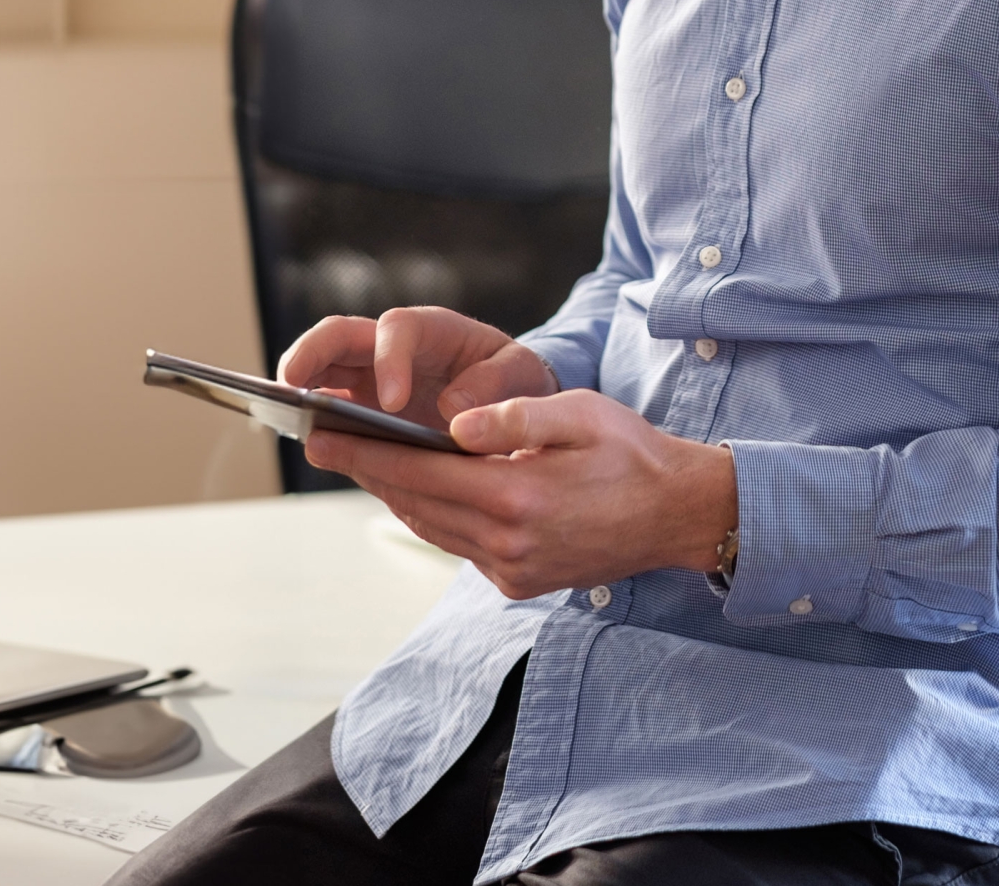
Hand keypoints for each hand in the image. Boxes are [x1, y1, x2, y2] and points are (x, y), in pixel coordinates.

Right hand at [278, 307, 556, 425]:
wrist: (515, 401)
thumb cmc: (518, 380)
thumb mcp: (520, 376)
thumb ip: (494, 388)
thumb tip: (453, 413)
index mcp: (433, 330)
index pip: (397, 329)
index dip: (389, 360)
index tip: (392, 403)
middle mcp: (392, 346)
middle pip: (337, 335)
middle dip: (310, 355)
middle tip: (293, 388)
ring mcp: (370, 376)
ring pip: (321, 368)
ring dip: (299, 387)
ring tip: (285, 418)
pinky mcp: (362, 408)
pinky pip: (329, 409)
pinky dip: (314, 422)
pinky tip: (312, 446)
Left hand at [301, 388, 738, 599]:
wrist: (680, 516)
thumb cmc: (632, 454)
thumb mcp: (581, 415)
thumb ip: (516, 418)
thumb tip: (455, 423)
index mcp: (517, 498)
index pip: (418, 473)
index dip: (362, 453)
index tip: (318, 434)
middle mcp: (508, 544)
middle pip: (415, 503)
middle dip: (367, 470)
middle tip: (322, 440)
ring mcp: (513, 571)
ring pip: (432, 528)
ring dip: (395, 495)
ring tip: (360, 460)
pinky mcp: (519, 584)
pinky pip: (459, 546)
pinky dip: (433, 516)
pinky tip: (419, 489)